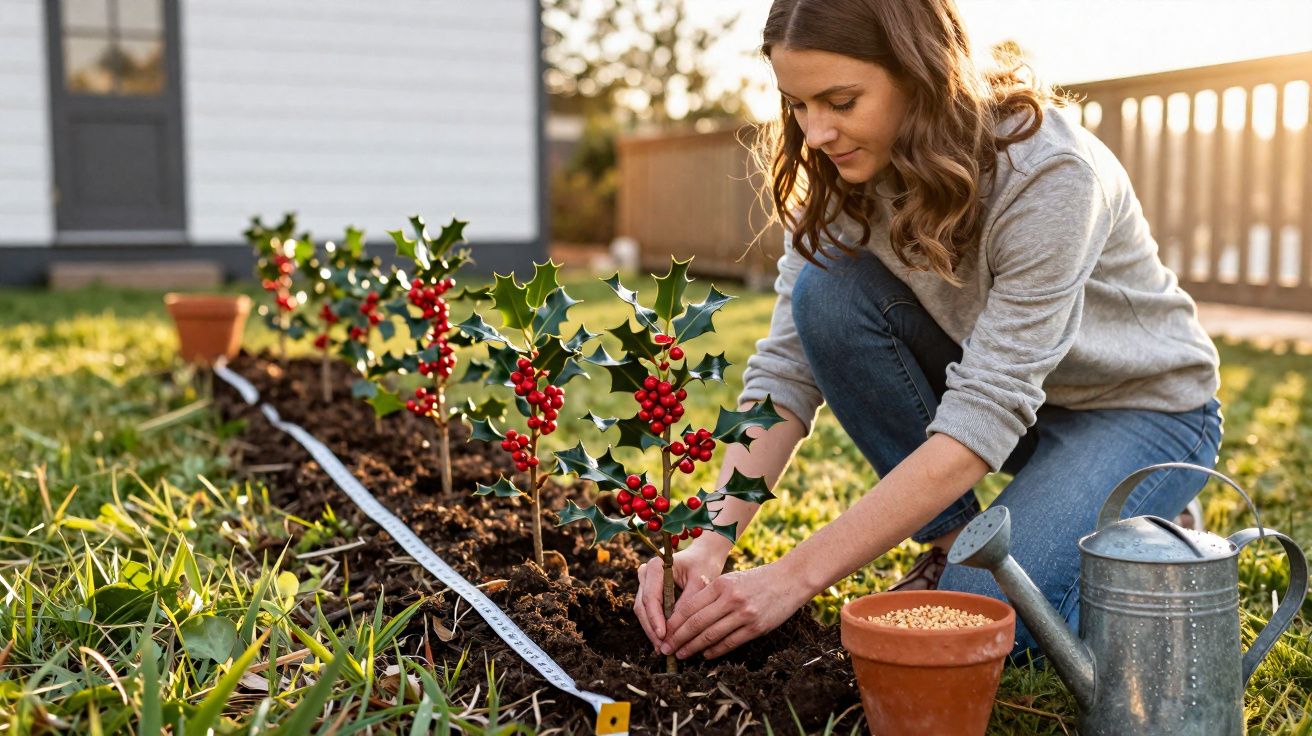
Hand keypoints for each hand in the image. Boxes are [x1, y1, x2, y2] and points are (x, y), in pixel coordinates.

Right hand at [634, 543, 727, 648]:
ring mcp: (645, 583)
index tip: (663, 635)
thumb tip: (676, 627)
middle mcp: (646, 573)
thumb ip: (687, 603)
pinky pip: (648, 611)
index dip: (655, 618)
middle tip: (662, 647)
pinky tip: (662, 640)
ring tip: (662, 647)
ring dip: (651, 629)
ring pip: (642, 611)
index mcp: (656, 567)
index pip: (650, 596)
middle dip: (652, 628)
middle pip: (642, 606)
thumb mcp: (699, 582)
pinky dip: (654, 625)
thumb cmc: (703, 566)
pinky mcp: (649, 591)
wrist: (703, 557)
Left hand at [660, 561, 808, 659]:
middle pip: (696, 623)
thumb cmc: (758, 579)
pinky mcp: (756, 627)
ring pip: (710, 636)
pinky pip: (730, 643)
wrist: (790, 579)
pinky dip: (714, 651)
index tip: (663, 632)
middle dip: (678, 638)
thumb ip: (711, 593)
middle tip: (666, 649)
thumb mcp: (731, 578)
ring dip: (693, 648)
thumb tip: (688, 614)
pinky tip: (704, 655)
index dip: (673, 622)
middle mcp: (730, 599)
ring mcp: (744, 614)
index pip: (689, 607)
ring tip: (681, 654)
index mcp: (721, 585)